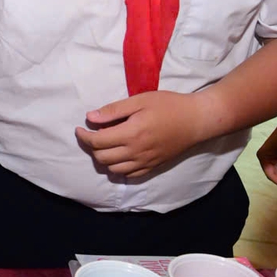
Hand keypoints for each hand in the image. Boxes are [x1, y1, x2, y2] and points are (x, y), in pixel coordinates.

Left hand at [76, 90, 214, 179]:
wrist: (196, 120)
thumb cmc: (169, 105)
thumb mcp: (140, 100)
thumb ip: (114, 110)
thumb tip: (90, 118)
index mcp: (131, 134)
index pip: (97, 142)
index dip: (83, 136)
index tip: (79, 128)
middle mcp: (136, 152)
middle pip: (102, 158)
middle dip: (91, 147)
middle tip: (91, 135)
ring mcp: (145, 162)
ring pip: (113, 169)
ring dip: (103, 159)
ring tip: (104, 145)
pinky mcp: (152, 167)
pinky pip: (129, 175)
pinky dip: (118, 169)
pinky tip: (119, 156)